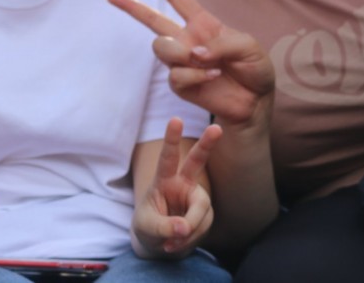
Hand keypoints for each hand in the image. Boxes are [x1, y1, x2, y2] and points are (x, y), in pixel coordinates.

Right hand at [108, 0, 274, 126]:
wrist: (256, 102)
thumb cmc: (254, 69)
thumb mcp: (249, 47)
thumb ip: (222, 44)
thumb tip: (194, 53)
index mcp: (203, 23)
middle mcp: (187, 39)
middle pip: (152, 19)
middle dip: (131, 6)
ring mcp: (182, 62)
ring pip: (161, 47)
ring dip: (180, 52)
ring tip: (202, 61)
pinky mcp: (181, 85)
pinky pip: (176, 75)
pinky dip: (194, 76)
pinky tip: (212, 77)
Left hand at [133, 119, 221, 256]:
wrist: (159, 242)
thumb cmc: (148, 226)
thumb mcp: (147, 228)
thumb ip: (164, 227)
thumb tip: (184, 228)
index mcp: (163, 179)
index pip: (167, 157)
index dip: (171, 139)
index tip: (175, 119)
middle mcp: (182, 183)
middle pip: (196, 161)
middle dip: (207, 144)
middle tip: (216, 128)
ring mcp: (196, 197)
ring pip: (200, 211)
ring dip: (186, 231)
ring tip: (168, 242)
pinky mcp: (205, 213)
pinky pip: (202, 227)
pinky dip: (189, 240)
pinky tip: (175, 244)